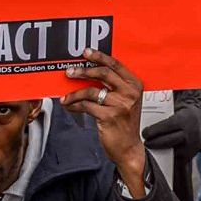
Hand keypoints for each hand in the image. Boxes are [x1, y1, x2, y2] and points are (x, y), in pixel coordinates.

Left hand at [61, 49, 147, 197]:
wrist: (128, 148)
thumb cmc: (125, 123)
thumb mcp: (125, 101)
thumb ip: (113, 86)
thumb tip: (87, 72)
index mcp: (134, 85)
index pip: (115, 64)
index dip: (99, 56)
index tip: (86, 52)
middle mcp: (129, 93)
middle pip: (103, 73)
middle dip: (83, 71)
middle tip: (70, 72)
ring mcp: (120, 105)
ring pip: (91, 91)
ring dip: (74, 93)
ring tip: (66, 97)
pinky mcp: (109, 116)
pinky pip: (86, 106)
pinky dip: (75, 105)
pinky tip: (70, 107)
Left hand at [142, 102, 200, 160]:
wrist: (200, 122)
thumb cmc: (181, 116)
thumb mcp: (175, 110)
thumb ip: (162, 117)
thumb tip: (146, 124)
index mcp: (184, 119)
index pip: (167, 126)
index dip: (154, 131)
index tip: (144, 133)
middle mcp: (189, 134)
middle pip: (168, 141)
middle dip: (154, 143)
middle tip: (145, 142)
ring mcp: (190, 147)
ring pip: (171, 152)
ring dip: (159, 152)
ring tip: (149, 150)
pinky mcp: (189, 157)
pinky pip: (175, 161)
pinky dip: (166, 159)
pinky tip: (158, 157)